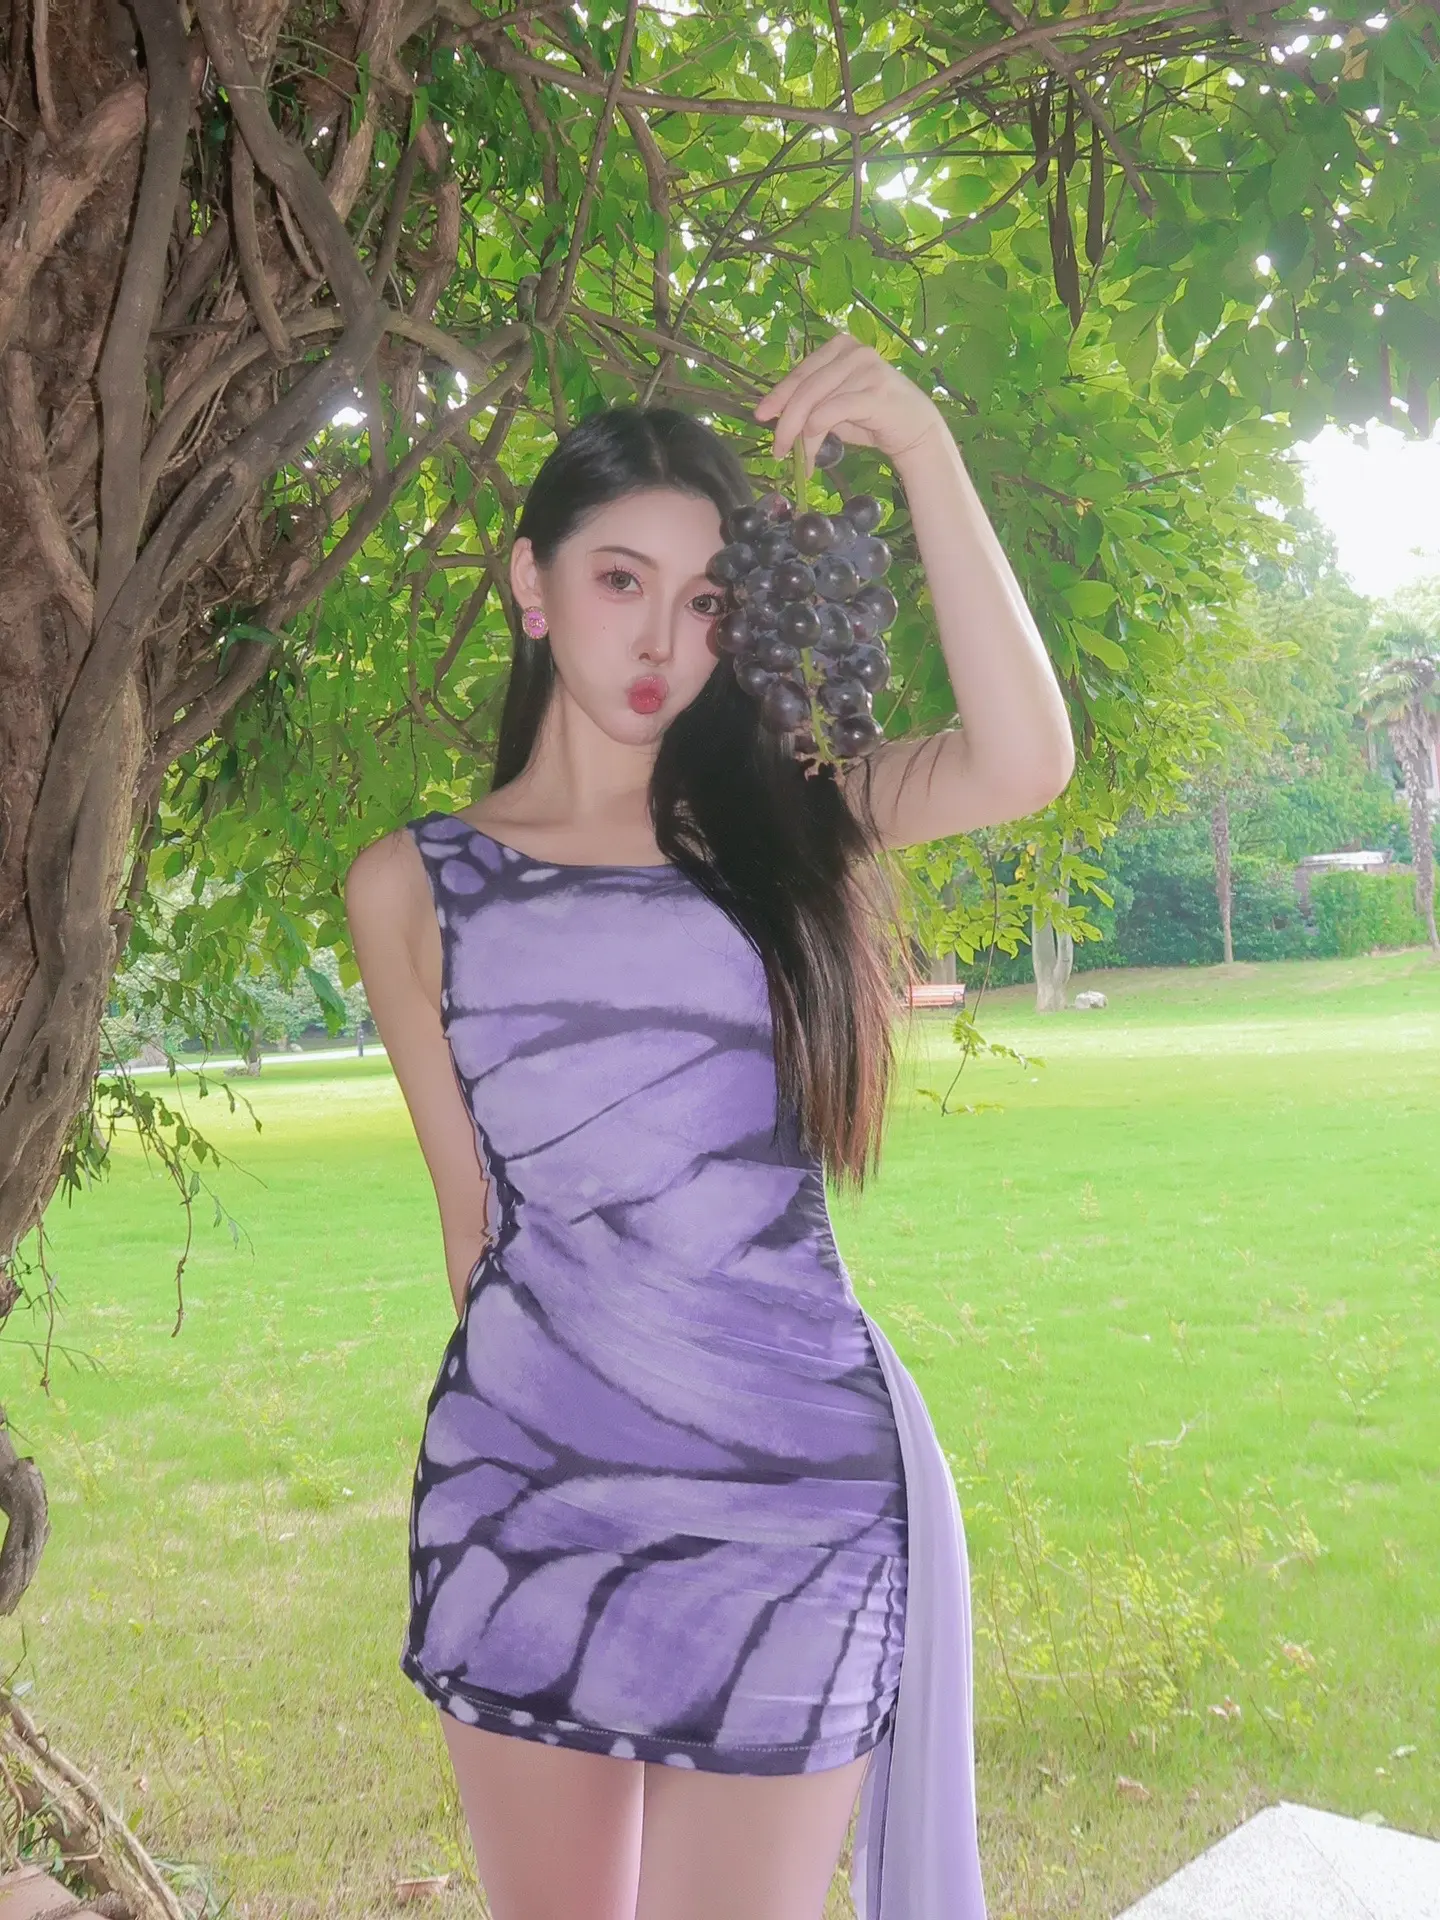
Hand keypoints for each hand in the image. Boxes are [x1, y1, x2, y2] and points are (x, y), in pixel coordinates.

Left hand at [753, 333, 947, 476]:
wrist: (916, 429)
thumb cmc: (873, 417)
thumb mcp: (836, 405)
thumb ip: (811, 402)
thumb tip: (775, 414)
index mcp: (840, 346)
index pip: (800, 372)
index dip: (778, 396)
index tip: (762, 417)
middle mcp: (852, 351)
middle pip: (804, 387)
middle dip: (785, 422)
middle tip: (778, 450)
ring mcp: (865, 368)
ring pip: (816, 402)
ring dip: (802, 436)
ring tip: (799, 459)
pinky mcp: (874, 392)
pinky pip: (833, 411)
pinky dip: (817, 434)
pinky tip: (813, 454)